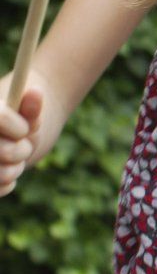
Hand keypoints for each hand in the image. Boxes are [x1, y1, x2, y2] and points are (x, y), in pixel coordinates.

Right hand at [0, 83, 43, 197]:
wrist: (11, 142)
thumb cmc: (21, 124)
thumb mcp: (29, 115)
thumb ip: (31, 107)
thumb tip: (35, 92)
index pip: (1, 118)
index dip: (19, 128)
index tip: (25, 129)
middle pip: (4, 151)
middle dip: (21, 149)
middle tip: (23, 145)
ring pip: (2, 173)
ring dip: (15, 168)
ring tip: (15, 159)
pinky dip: (7, 182)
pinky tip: (7, 171)